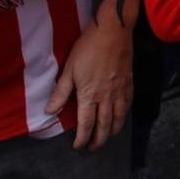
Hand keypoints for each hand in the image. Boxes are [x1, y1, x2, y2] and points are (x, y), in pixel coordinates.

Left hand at [47, 20, 132, 149]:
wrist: (113, 30)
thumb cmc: (88, 47)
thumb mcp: (69, 68)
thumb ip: (61, 92)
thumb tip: (50, 111)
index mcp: (90, 95)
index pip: (86, 124)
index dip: (82, 138)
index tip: (78, 147)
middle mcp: (107, 97)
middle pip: (104, 125)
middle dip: (98, 140)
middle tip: (93, 148)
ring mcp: (120, 90)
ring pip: (119, 117)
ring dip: (113, 131)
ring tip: (108, 138)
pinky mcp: (129, 82)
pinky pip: (127, 104)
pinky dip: (124, 115)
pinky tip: (121, 117)